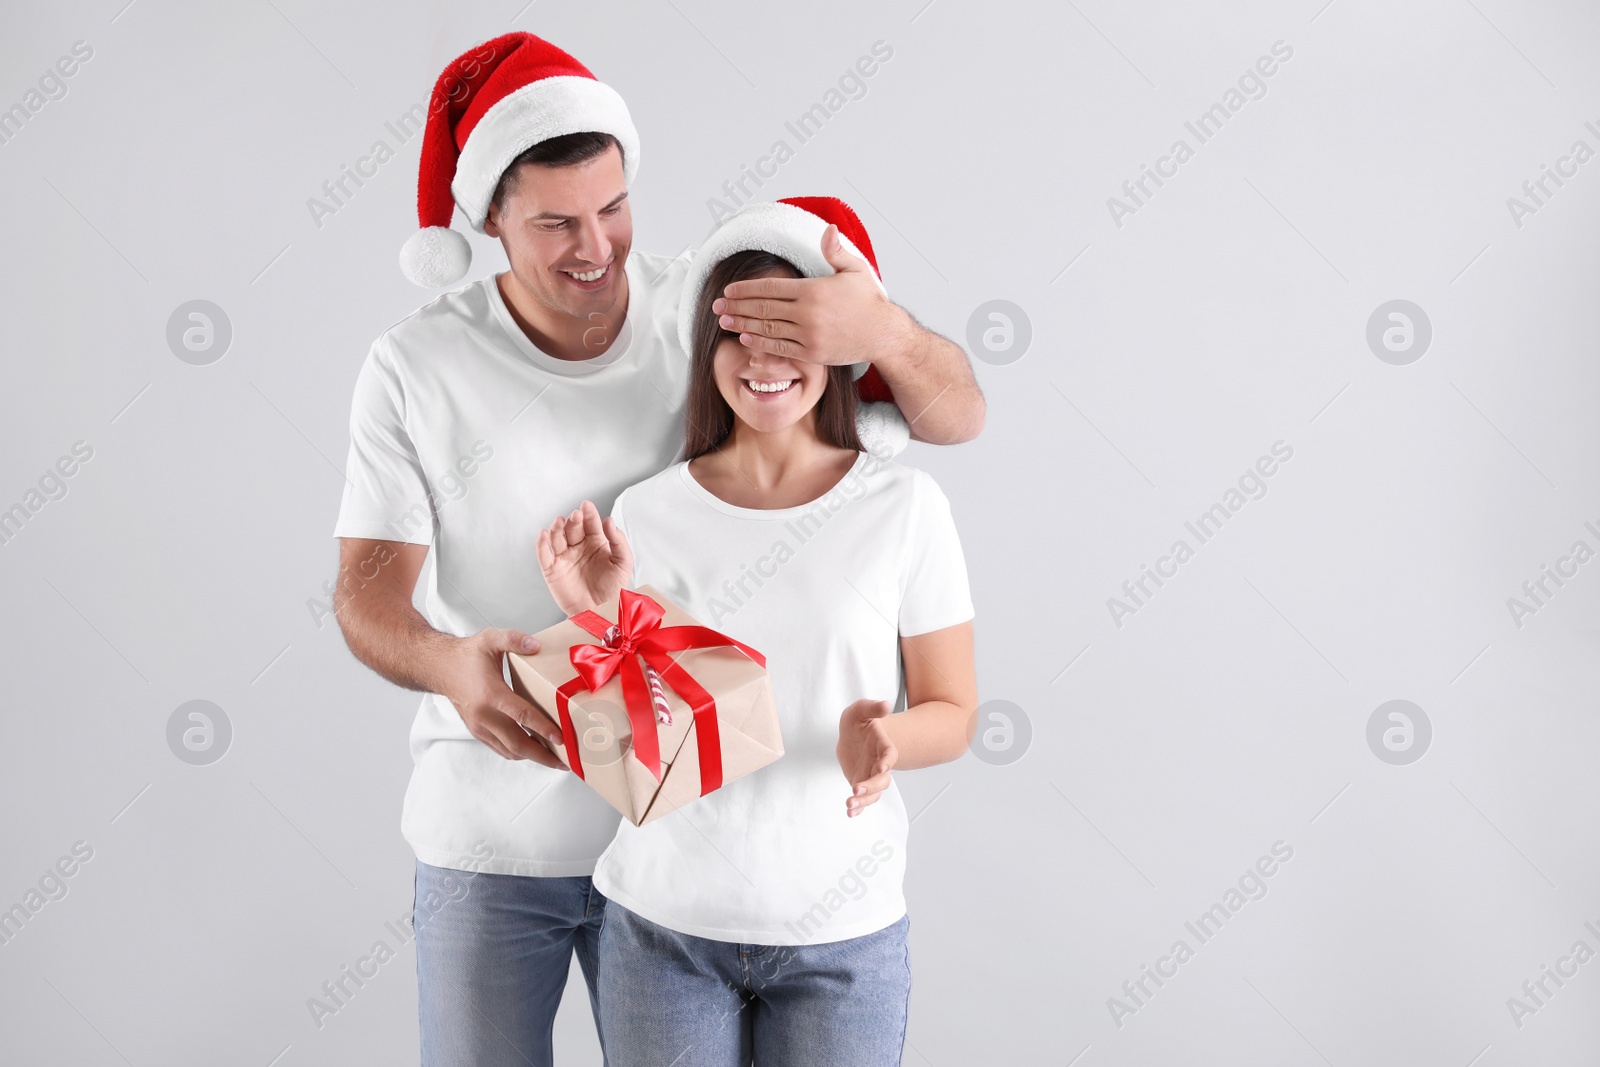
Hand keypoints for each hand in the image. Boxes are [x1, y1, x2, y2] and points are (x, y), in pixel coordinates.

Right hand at [442, 628, 568, 768]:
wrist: (440, 668)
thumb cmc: (467, 655)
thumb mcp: (490, 639)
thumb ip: (513, 639)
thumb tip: (536, 645)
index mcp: (490, 694)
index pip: (521, 715)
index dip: (542, 728)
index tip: (560, 738)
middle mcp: (483, 715)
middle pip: (517, 743)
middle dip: (543, 756)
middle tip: (565, 762)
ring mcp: (479, 726)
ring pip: (509, 750)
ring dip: (533, 757)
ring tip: (555, 759)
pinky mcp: (477, 731)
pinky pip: (501, 748)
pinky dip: (519, 753)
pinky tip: (534, 750)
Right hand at [536, 500, 632, 615]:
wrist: (603, 613)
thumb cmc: (614, 589)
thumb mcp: (623, 563)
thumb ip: (618, 541)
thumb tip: (609, 521)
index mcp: (596, 543)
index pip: (590, 524)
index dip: (588, 514)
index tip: (587, 505)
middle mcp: (579, 547)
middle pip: (572, 528)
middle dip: (573, 520)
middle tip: (576, 515)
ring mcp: (564, 558)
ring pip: (557, 538)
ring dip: (556, 528)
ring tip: (560, 522)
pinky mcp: (552, 570)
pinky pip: (544, 555)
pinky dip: (541, 544)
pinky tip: (544, 534)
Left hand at [712, 224, 910, 366]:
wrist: (884, 334)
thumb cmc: (868, 300)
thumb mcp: (855, 269)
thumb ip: (836, 251)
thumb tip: (828, 229)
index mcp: (813, 290)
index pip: (770, 287)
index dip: (745, 288)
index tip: (728, 290)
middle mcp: (808, 313)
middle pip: (763, 308)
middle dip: (736, 306)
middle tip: (716, 306)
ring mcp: (808, 335)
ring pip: (767, 328)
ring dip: (742, 324)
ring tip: (723, 321)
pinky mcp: (811, 353)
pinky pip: (779, 348)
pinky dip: (759, 342)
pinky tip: (744, 337)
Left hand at [836, 699, 897, 816]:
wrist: (852, 735)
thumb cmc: (859, 722)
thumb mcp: (861, 710)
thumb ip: (872, 708)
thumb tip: (885, 705)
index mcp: (883, 746)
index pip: (890, 755)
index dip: (888, 761)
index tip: (882, 767)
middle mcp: (880, 764)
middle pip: (882, 779)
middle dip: (871, 786)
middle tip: (856, 790)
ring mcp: (871, 776)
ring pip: (874, 793)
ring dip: (864, 801)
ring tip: (849, 805)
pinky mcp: (860, 783)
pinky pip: (863, 800)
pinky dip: (858, 808)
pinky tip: (850, 814)